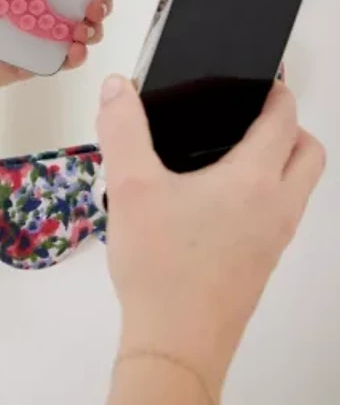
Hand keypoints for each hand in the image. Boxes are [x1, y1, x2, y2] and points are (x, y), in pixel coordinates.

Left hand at [0, 0, 125, 91]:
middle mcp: (42, 5)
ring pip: (81, 30)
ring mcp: (42, 35)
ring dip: (93, 28)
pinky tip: (74, 51)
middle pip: (85, 0)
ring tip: (85, 28)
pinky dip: (75, 56)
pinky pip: (63, 61)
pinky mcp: (36, 62)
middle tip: (99, 1)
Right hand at [97, 76, 324, 402]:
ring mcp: (274, 240)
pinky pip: (281, 215)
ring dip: (282, 162)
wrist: (174, 345)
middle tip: (254, 116)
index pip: (284, 121)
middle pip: (309, 154)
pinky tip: (217, 201)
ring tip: (231, 153)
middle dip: (291, 127)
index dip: (277, 92)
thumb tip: (116, 86)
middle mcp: (276, 208)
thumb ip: (122, 128)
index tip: (262, 80)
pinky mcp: (262, 264)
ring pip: (298, 188)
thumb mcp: (129, 186)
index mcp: (253, 180)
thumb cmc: (161, 267)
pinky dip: (267, 194)